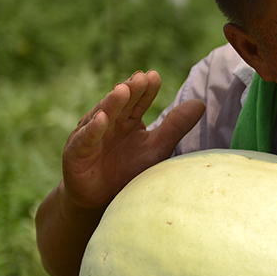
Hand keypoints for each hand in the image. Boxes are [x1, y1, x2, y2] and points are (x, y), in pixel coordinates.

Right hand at [61, 70, 204, 209]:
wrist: (101, 199)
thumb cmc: (130, 170)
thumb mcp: (157, 148)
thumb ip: (175, 126)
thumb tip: (200, 103)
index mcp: (127, 119)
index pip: (138, 101)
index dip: (146, 90)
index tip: (155, 76)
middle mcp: (108, 122)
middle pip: (120, 104)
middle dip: (130, 90)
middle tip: (141, 77)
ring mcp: (90, 135)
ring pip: (101, 116)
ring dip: (111, 103)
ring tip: (122, 90)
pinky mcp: (76, 153)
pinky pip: (86, 139)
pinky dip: (92, 129)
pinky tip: (101, 119)